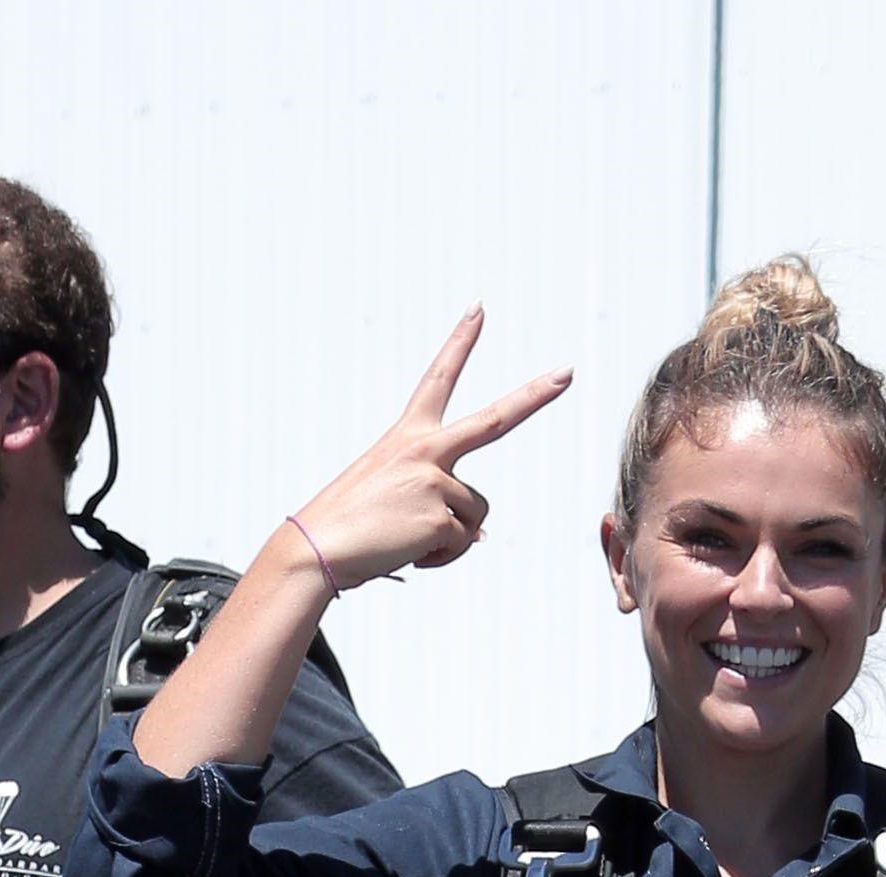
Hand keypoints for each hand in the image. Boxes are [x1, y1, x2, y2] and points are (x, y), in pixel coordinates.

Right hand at [284, 309, 569, 590]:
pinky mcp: (439, 516)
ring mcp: (435, 480)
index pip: (438, 378)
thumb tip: (478, 533)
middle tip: (567, 371)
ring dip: (451, 536)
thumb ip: (439, 504)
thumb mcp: (395, 499)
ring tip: (408, 539)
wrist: (318, 548)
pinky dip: (441, 557)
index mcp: (408, 434)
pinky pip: (462, 543)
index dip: (459, 341)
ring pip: (475, 514)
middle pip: (495, 420)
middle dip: (534, 396)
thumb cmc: (350, 524)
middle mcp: (425, 447)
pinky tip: (409, 553)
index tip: (479, 309)